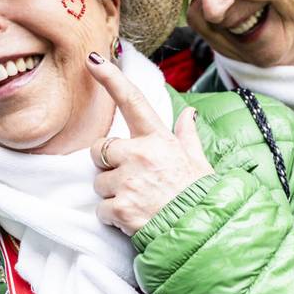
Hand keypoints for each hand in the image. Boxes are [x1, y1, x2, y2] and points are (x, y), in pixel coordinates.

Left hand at [87, 53, 213, 235]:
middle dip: (108, 164)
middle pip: (101, 149)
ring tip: (139, 202)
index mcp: (159, 140)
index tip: (92, 60)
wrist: (202, 234)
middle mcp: (141, 155)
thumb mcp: (199, 162)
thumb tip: (188, 114)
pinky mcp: (120, 207)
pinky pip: (101, 208)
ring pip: (99, 182)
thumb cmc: (200, 198)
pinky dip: (113, 217)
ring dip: (112, 194)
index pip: (132, 102)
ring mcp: (128, 181)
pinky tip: (133, 219)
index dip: (111, 78)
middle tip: (132, 181)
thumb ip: (186, 136)